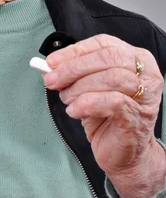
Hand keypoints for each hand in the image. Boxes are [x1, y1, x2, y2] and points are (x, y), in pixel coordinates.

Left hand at [44, 35, 164, 197]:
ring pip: (111, 78)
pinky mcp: (138, 117)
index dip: (75, 51)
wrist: (123, 153)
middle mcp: (146, 74)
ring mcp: (146, 96)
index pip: (104, 44)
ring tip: (66, 99)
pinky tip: (75, 111)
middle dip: (73, 68)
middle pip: (108, 58)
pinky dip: (87, 104)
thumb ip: (75, 73)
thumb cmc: (107, 117)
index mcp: (137, 58)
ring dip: (79, 87)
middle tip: (52, 80)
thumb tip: (50, 65)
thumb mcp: (89, 87)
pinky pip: (112, 102)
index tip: (52, 61)